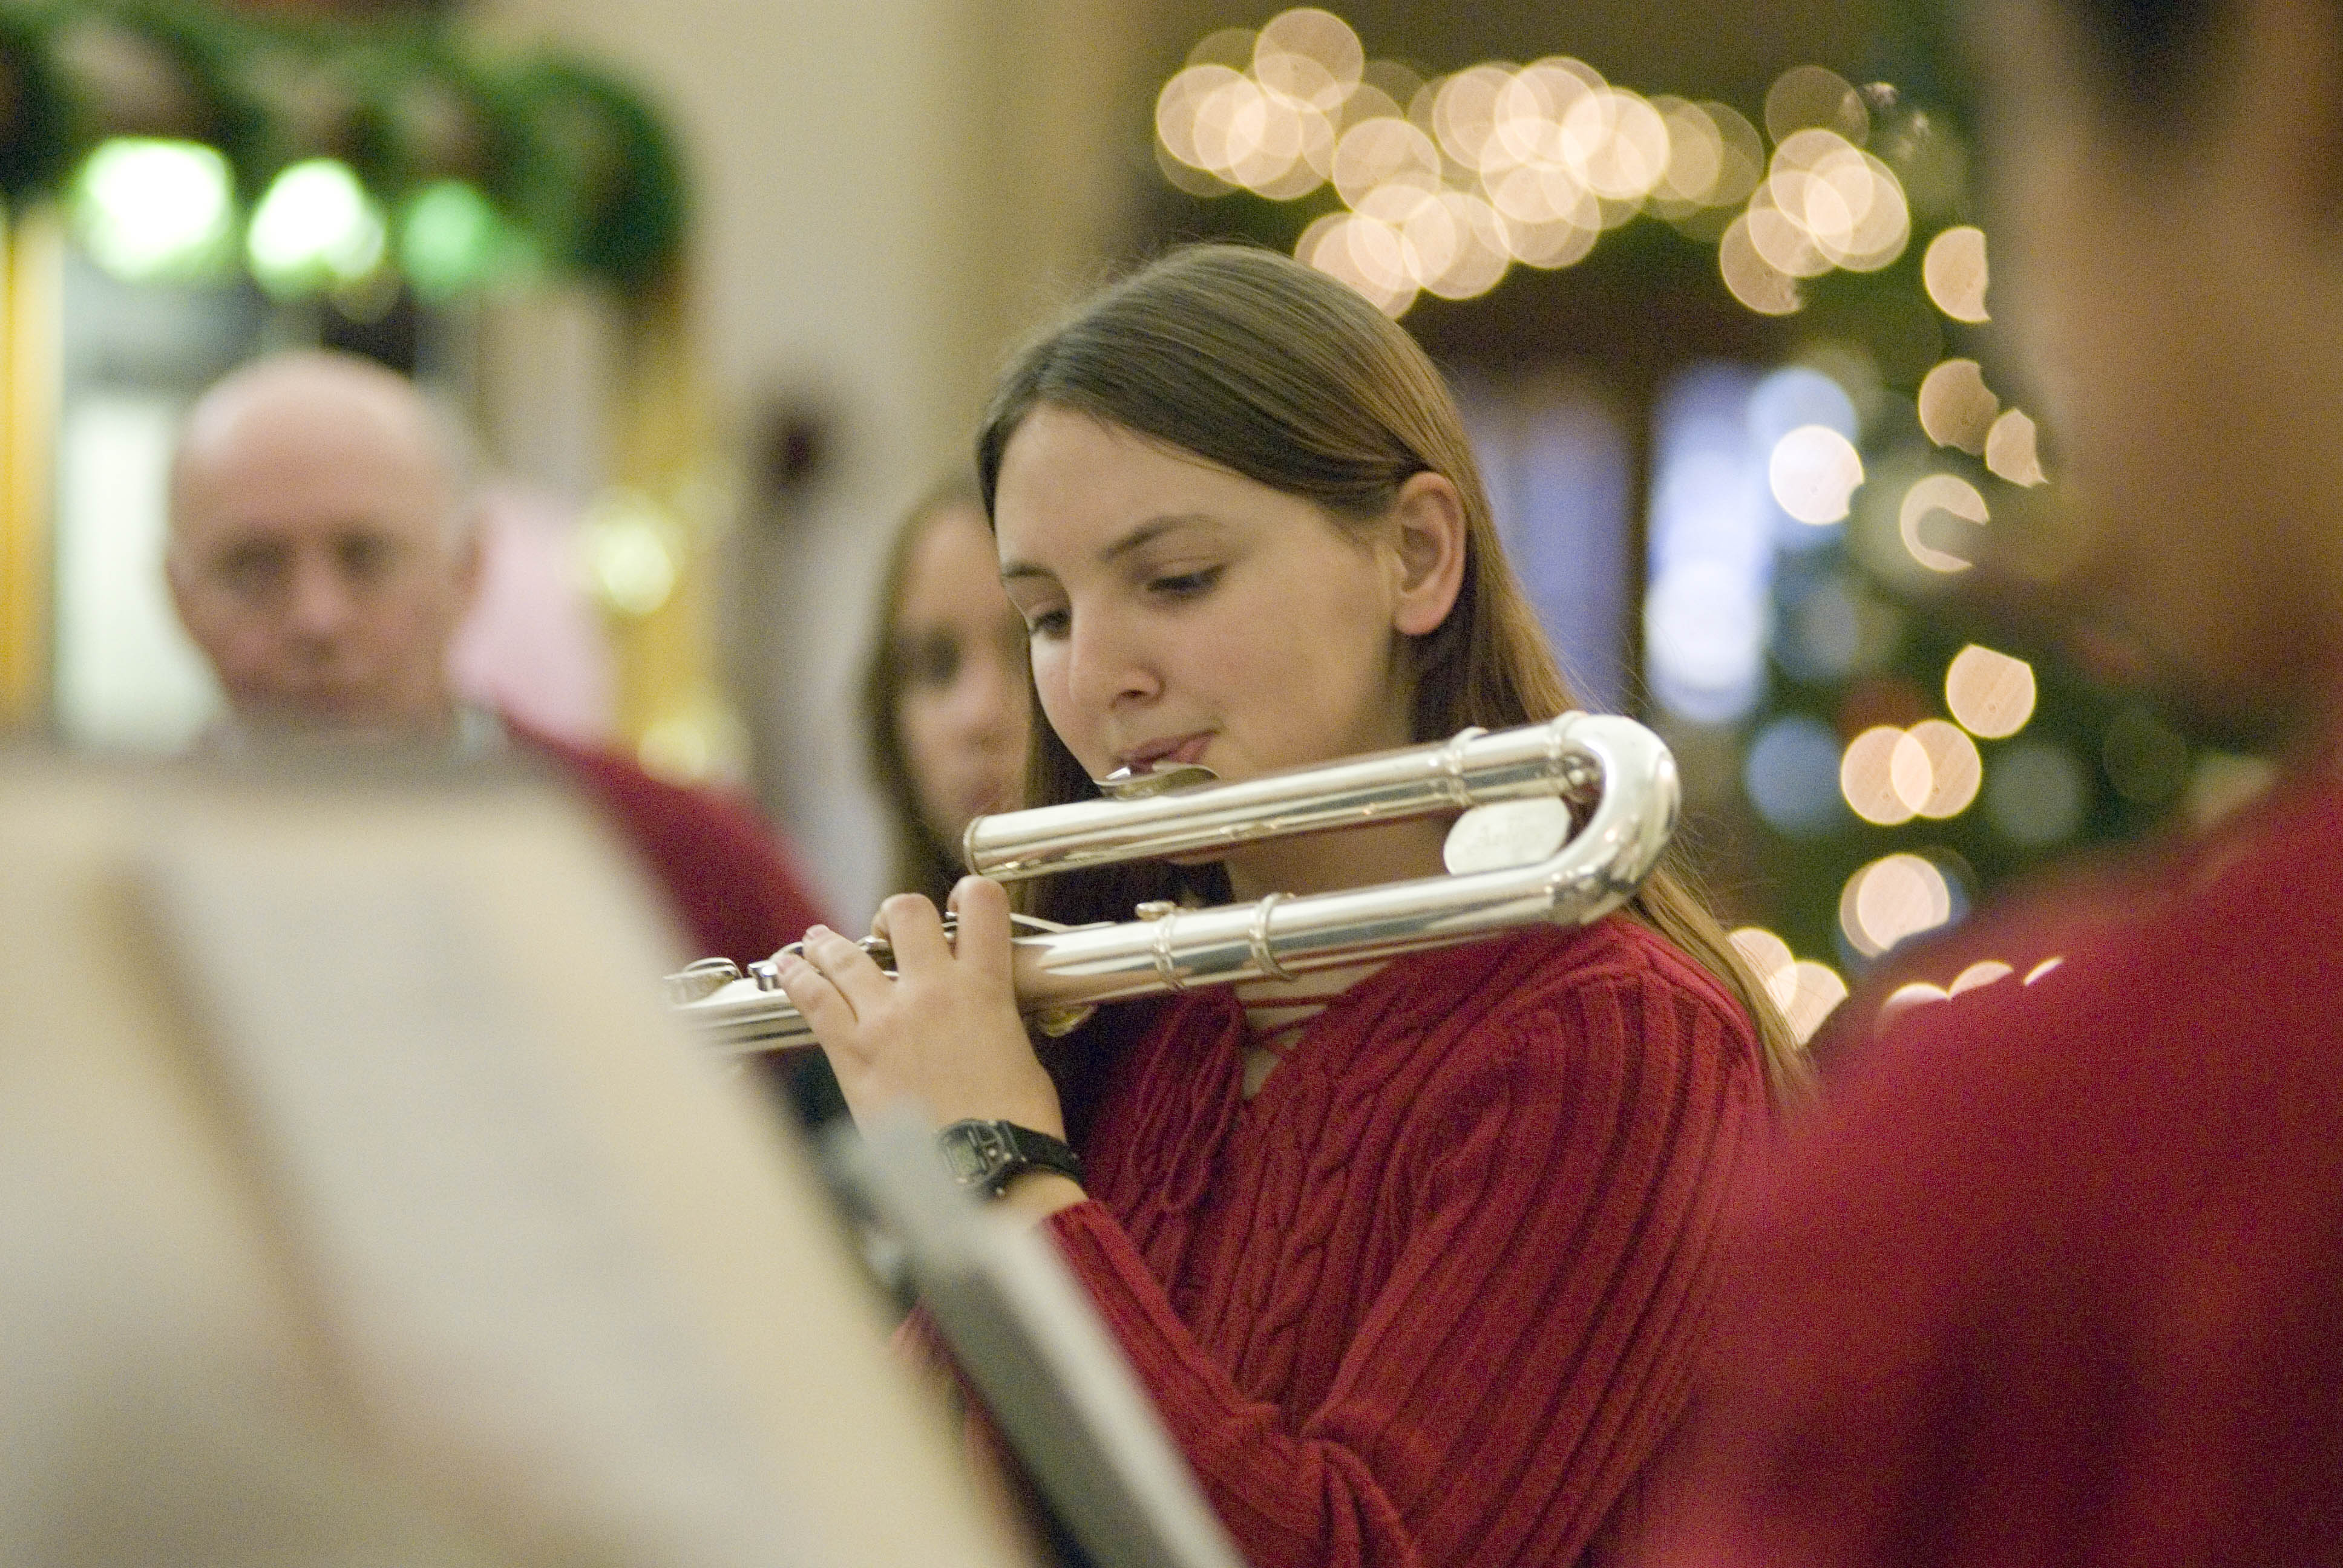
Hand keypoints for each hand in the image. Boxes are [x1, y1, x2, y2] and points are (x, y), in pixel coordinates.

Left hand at [774, 876, 1064, 1138]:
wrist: (985, 1170)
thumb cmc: (1014, 1127)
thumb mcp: (1022, 1056)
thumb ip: (997, 1023)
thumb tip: (986, 1019)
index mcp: (985, 987)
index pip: (982, 904)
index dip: (969, 895)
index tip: (958, 905)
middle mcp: (932, 991)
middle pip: (904, 912)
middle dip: (894, 915)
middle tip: (888, 929)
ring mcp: (887, 1019)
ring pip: (846, 953)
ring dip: (831, 944)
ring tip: (819, 941)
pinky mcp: (853, 1053)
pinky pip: (815, 1001)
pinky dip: (798, 979)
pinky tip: (789, 968)